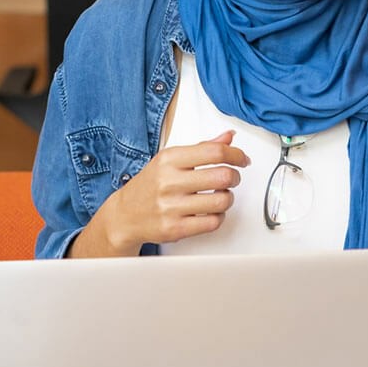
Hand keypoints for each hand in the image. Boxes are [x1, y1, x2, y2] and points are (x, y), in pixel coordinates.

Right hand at [70, 131, 249, 256]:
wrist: (125, 215)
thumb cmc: (150, 185)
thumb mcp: (170, 159)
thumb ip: (201, 148)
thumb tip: (228, 137)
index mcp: (169, 159)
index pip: (214, 152)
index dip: (236, 155)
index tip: (242, 160)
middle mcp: (169, 182)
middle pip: (223, 176)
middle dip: (235, 177)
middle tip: (231, 178)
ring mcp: (171, 207)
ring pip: (222, 201)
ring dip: (228, 198)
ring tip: (220, 195)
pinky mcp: (175, 229)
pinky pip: (213, 222)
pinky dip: (219, 216)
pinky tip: (211, 211)